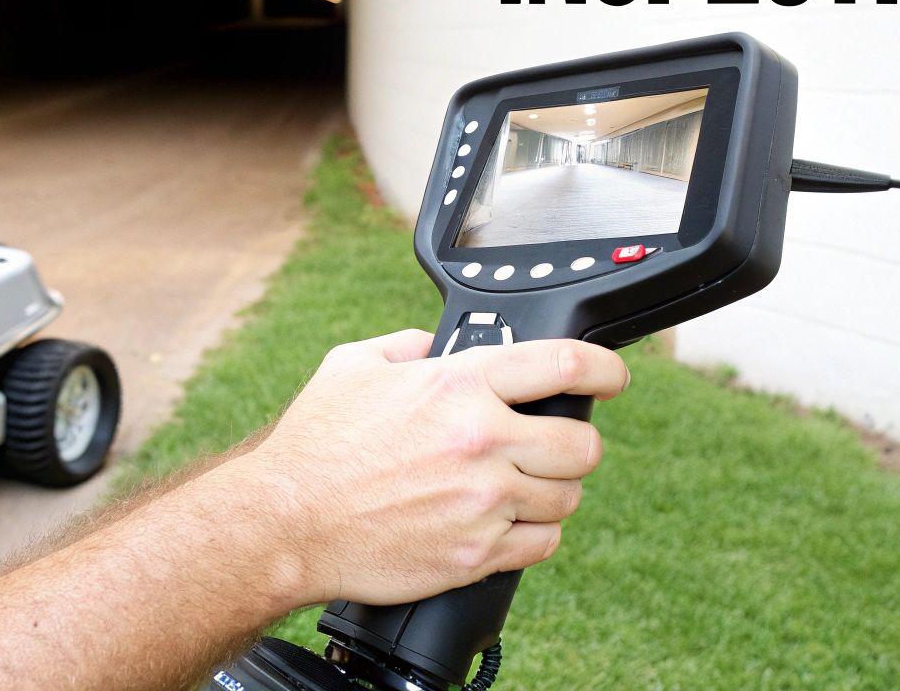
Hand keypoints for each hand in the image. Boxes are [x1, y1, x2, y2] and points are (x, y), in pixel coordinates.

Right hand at [226, 329, 629, 608]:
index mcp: (459, 385)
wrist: (285, 523)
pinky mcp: (475, 555)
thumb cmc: (314, 447)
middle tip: (555, 445)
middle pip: (582, 442)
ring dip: (552, 492)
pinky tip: (505, 525)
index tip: (613, 376)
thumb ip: (407, 346)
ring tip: (521, 489)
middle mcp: (480, 440)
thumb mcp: (353, 366)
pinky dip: (533, 536)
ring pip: (567, 497)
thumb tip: (436, 344)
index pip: (565, 364)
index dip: (606, 368)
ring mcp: (483, 502)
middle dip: (575, 442)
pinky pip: (542, 546)